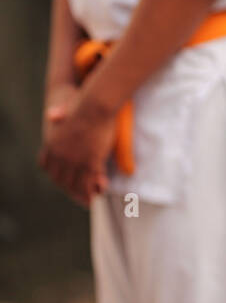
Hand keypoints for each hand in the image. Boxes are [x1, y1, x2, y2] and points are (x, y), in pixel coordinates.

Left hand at [39, 88, 113, 207]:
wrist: (95, 103)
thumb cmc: (83, 104)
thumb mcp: (66, 112)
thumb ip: (59, 116)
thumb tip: (50, 115)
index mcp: (51, 145)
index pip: (48, 168)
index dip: (57, 176)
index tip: (65, 181)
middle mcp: (60, 156)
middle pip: (61, 180)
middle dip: (70, 189)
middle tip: (79, 195)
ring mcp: (75, 161)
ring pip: (76, 184)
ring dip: (82, 194)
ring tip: (90, 198)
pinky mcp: (90, 162)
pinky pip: (90, 182)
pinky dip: (94, 189)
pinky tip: (100, 189)